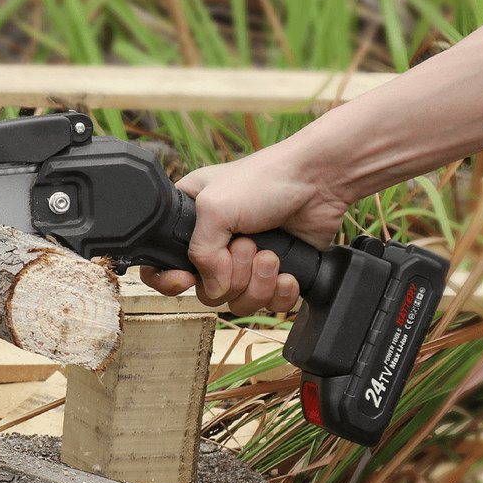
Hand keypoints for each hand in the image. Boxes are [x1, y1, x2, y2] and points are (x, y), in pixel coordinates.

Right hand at [141, 143, 351, 313]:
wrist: (319, 181)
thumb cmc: (265, 178)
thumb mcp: (214, 206)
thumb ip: (201, 252)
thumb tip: (213, 288)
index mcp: (189, 221)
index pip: (162, 264)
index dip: (169, 280)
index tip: (185, 278)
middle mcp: (214, 244)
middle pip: (205, 290)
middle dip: (230, 274)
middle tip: (246, 244)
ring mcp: (244, 262)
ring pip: (237, 301)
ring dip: (257, 282)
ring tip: (271, 254)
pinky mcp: (273, 274)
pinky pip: (268, 304)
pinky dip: (278, 293)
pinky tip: (287, 272)